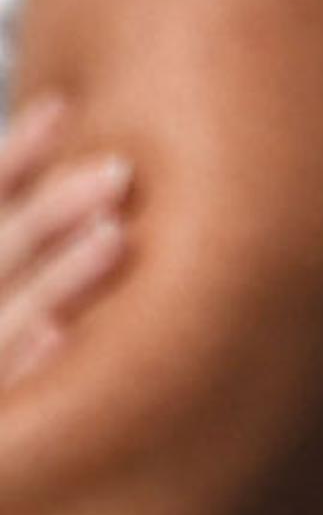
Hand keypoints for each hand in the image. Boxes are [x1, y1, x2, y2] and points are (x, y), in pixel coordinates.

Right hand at [0, 95, 134, 394]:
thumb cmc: (15, 359)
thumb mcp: (20, 281)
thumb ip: (26, 238)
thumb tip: (71, 139)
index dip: (12, 162)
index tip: (61, 110)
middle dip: (50, 213)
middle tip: (119, 170)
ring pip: (2, 322)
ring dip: (57, 280)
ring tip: (113, 236)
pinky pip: (1, 405)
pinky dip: (23, 366)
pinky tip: (60, 337)